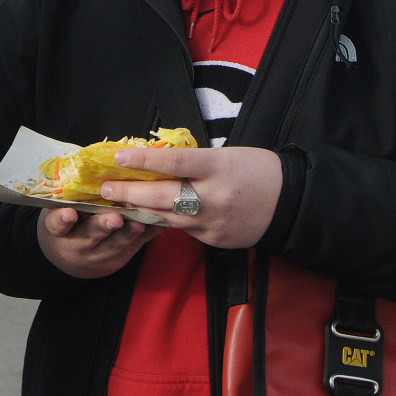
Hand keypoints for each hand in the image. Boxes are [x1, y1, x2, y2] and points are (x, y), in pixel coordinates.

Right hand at [36, 206, 161, 279]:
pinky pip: (133, 248)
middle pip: (90, 235)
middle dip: (104, 226)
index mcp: (58, 231)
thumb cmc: (68, 223)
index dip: (62, 220)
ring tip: (139, 223)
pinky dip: (145, 236)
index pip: (56, 226)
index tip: (70, 213)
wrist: (71, 258)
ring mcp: (98, 256)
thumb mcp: (60, 211)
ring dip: (128, 233)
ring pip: (114, 244)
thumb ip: (73, 197)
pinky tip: (157, 225)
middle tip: (115, 217)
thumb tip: (96, 166)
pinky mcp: (117, 260)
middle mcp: (76, 246)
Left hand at [98, 146, 282, 248]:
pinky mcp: (214, 240)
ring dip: (139, 210)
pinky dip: (165, 221)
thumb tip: (157, 163)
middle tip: (103, 188)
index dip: (144, 160)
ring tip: (116, 202)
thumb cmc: (257, 170)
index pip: (174, 162)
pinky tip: (148, 215)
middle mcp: (214, 196)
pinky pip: (183, 229)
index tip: (119, 157)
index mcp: (218, 167)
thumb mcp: (227, 155)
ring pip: (167, 217)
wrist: (291, 202)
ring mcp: (214, 222)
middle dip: (129, 192)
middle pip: (163, 196)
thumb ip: (195, 162)